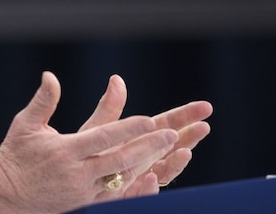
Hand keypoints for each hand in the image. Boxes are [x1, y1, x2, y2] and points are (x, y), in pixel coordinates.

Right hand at [0, 72, 179, 212]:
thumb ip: (43, 101)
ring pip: (123, 179)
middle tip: (173, 134)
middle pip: (120, 160)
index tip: (149, 119)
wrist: (5, 197)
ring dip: (149, 163)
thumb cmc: (15, 156)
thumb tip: (50, 75)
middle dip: (149, 147)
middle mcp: (77, 174)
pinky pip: (118, 196)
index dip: (127, 129)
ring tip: (172, 150)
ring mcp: (84, 192)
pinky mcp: (86, 205)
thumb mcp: (25, 124)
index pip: (103, 138)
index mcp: (65, 151)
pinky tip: (154, 174)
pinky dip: (137, 186)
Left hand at [80, 74, 212, 192]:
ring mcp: (140, 179)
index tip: (205, 107)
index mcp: (140, 139)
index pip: (167, 125)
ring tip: (184, 152)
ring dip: (175, 163)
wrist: (69, 181)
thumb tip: (116, 79)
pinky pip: (139, 196)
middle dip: (189, 137)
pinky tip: (150, 179)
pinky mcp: (127, 197)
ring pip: (163, 172)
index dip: (186, 116)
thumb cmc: (85, 154)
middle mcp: (145, 159)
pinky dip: (147, 189)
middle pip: (172, 147)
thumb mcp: (97, 130)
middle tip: (204, 127)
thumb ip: (109, 109)